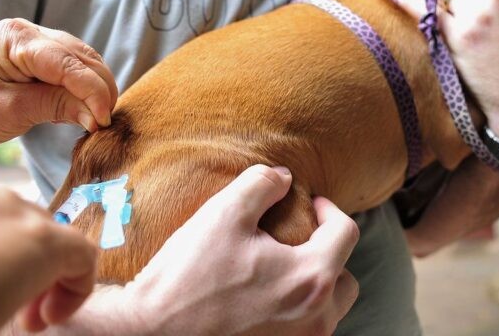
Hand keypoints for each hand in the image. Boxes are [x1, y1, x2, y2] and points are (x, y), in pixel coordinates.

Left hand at [0, 18, 117, 148]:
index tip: (104, 119)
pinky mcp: (40, 54)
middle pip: (81, 57)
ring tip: (100, 118)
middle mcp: (29, 31)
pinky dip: (85, 86)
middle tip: (106, 122)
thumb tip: (98, 116)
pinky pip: (74, 66)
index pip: (67, 62)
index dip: (92, 90)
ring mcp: (36, 39)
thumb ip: (55, 107)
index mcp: (15, 38)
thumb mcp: (11, 112)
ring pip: (83, 59)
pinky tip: (87, 107)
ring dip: (96, 87)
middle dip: (100, 88)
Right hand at [61, 165, 360, 334]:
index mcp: (311, 279)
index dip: (328, 209)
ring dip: (313, 285)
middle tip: (298, 238)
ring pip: (327, 309)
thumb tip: (284, 178)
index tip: (308, 203)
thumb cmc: (188, 275)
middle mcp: (315, 318)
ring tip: (281, 268)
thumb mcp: (224, 213)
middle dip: (327, 253)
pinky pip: (303, 328)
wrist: (152, 330)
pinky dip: (294, 310)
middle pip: (345, 278)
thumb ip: (262, 184)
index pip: (345, 233)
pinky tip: (264, 296)